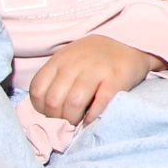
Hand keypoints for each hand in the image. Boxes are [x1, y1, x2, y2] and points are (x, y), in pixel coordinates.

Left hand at [27, 35, 159, 125]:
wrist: (130, 44)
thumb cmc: (94, 59)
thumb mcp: (69, 61)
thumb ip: (56, 79)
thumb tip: (45, 110)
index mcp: (59, 60)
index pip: (37, 90)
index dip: (41, 108)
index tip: (52, 114)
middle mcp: (75, 63)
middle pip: (54, 100)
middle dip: (57, 118)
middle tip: (66, 122)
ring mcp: (96, 69)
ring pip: (73, 103)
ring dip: (73, 119)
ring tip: (78, 122)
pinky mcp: (116, 78)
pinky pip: (99, 103)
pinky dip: (93, 115)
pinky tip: (92, 119)